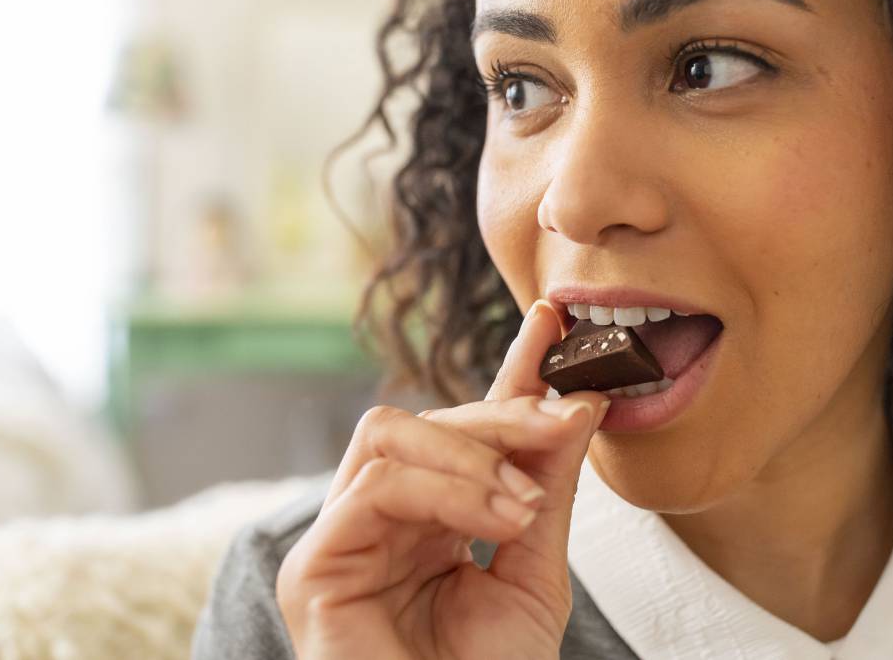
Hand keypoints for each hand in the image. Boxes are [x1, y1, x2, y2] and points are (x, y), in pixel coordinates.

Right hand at [275, 300, 609, 659]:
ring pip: (390, 432)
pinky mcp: (315, 569)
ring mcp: (343, 540)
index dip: (508, 373)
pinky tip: (495, 519)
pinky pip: (375, 485)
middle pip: (427, 419)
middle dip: (501, 411)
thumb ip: (545, 488)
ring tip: (521, 505)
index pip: (468, 429)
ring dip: (469, 452)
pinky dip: (444, 487)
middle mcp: (381, 518)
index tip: (553, 322)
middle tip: (563, 417)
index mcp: (433, 517)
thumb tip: (577, 403)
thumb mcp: (535, 570)